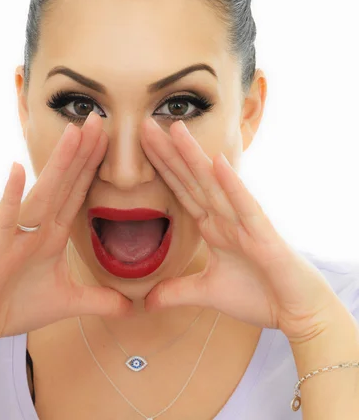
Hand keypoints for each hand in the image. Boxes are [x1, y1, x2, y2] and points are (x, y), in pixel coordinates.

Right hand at [0, 111, 132, 355]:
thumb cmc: (16, 306)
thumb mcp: (67, 302)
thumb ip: (99, 300)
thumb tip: (130, 307)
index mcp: (53, 234)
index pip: (78, 193)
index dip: (93, 167)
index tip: (109, 139)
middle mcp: (38, 227)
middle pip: (65, 184)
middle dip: (83, 152)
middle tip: (99, 119)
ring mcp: (18, 235)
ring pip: (43, 194)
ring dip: (58, 164)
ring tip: (73, 134)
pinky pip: (6, 219)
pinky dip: (12, 196)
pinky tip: (18, 170)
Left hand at [140, 117, 341, 343]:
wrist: (297, 312)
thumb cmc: (258, 294)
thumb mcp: (207, 293)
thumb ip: (177, 291)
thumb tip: (148, 301)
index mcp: (212, 225)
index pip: (181, 190)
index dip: (161, 167)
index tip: (140, 145)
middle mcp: (225, 217)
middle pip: (191, 178)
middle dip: (168, 152)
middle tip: (144, 124)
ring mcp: (244, 222)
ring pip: (214, 184)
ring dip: (194, 157)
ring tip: (175, 129)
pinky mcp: (263, 235)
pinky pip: (245, 207)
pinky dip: (232, 185)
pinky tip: (218, 163)